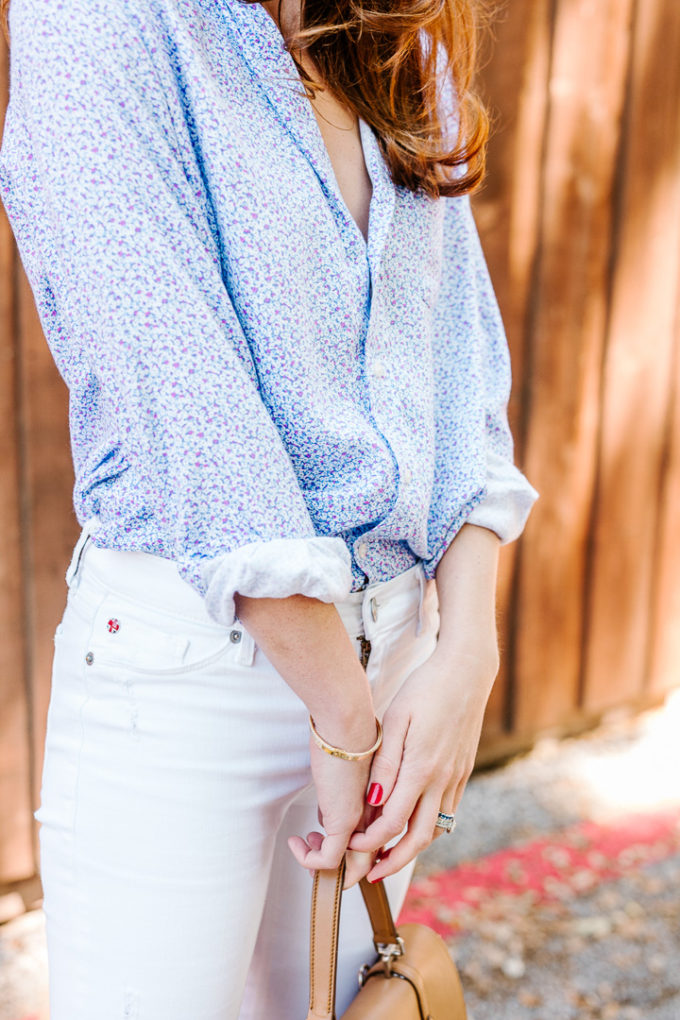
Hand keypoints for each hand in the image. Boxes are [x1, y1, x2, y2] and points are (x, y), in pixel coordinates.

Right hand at [287, 715, 378, 878]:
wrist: (348, 725)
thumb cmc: (344, 737)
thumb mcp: (341, 771)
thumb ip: (337, 794)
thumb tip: (324, 810)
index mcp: (376, 805)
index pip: (367, 840)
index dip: (345, 847)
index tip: (318, 836)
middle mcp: (372, 818)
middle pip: (363, 860)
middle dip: (339, 866)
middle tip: (311, 850)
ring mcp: (360, 823)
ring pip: (350, 866)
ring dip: (323, 864)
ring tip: (304, 845)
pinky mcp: (343, 822)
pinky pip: (328, 860)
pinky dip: (309, 860)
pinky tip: (295, 842)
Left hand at [347, 644, 497, 882]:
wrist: (466, 671)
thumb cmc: (425, 689)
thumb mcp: (397, 720)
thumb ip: (386, 764)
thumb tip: (374, 803)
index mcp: (422, 768)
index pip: (394, 822)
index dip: (371, 842)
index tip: (351, 845)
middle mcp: (443, 779)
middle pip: (419, 838)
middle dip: (394, 862)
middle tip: (371, 873)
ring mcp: (456, 777)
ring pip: (437, 829)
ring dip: (413, 848)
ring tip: (390, 855)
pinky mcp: (463, 771)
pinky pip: (447, 812)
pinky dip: (430, 827)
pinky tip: (415, 824)